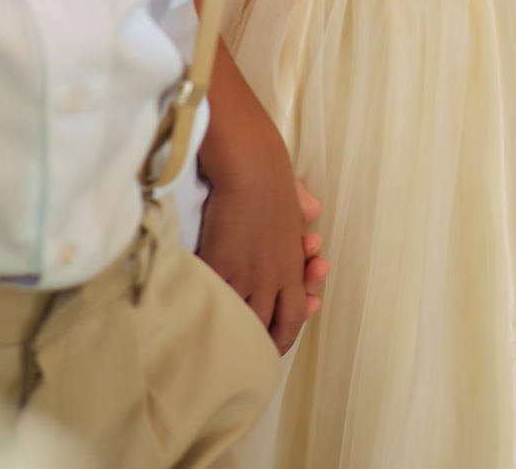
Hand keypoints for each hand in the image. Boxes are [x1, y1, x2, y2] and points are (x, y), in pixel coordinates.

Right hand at [198, 175, 330, 353]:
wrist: (251, 165)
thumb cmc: (271, 175)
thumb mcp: (293, 197)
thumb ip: (301, 208)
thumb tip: (314, 211)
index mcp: (292, 265)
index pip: (295, 311)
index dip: (288, 329)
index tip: (274, 336)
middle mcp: (273, 276)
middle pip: (272, 324)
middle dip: (264, 342)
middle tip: (254, 350)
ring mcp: (246, 275)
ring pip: (243, 318)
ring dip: (236, 330)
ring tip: (224, 341)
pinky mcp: (220, 266)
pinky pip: (215, 299)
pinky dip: (210, 309)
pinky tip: (202, 317)